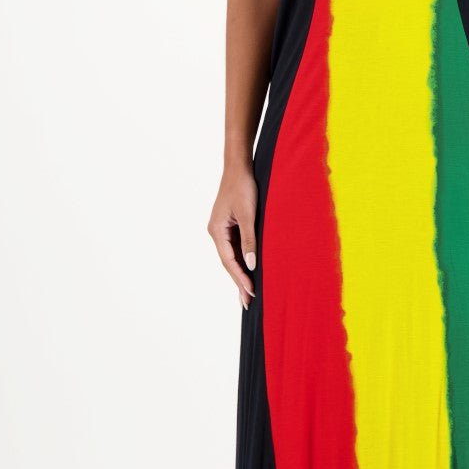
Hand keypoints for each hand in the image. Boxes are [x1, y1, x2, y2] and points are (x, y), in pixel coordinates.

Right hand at [207, 165, 258, 309]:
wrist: (239, 166)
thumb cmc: (243, 186)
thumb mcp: (248, 214)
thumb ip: (250, 239)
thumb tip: (252, 264)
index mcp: (217, 230)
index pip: (229, 261)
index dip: (240, 278)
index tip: (250, 292)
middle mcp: (216, 232)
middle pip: (228, 262)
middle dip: (238, 281)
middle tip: (248, 302)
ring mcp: (222, 229)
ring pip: (232, 256)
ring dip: (240, 273)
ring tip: (249, 292)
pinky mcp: (230, 225)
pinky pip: (235, 247)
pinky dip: (242, 260)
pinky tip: (249, 270)